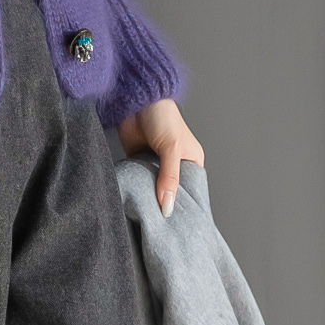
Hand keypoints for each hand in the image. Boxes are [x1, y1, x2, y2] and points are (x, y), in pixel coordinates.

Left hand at [117, 98, 204, 217]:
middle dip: (164, 204)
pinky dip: (136, 187)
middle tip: (159, 226)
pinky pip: (138, 179)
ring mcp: (155, 163)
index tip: (177, 226)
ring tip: (145, 217)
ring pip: (153, 187)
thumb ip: (169, 178)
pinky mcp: (137, 160)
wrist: (136, 98)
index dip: (184, 206)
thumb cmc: (162, 116)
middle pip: (170, 191)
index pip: (191, 190)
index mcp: (191, 162)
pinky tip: (133, 199)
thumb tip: (167, 207)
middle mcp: (174, 165)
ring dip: (148, 197)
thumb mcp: (171, 149)